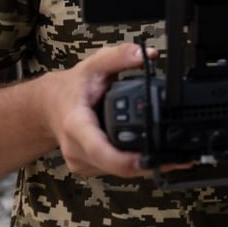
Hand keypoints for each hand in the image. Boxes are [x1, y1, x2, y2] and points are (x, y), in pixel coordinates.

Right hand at [42, 43, 191, 177]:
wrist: (48, 106)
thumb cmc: (71, 88)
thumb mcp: (94, 65)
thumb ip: (120, 57)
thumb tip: (148, 55)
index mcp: (76, 125)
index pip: (100, 150)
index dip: (125, 160)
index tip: (148, 159)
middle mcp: (76, 149)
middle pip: (116, 166)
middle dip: (148, 163)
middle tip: (179, 158)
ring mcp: (81, 162)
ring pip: (117, 171)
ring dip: (143, 165)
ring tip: (170, 154)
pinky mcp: (87, 167)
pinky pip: (114, 170)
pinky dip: (132, 163)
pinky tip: (147, 152)